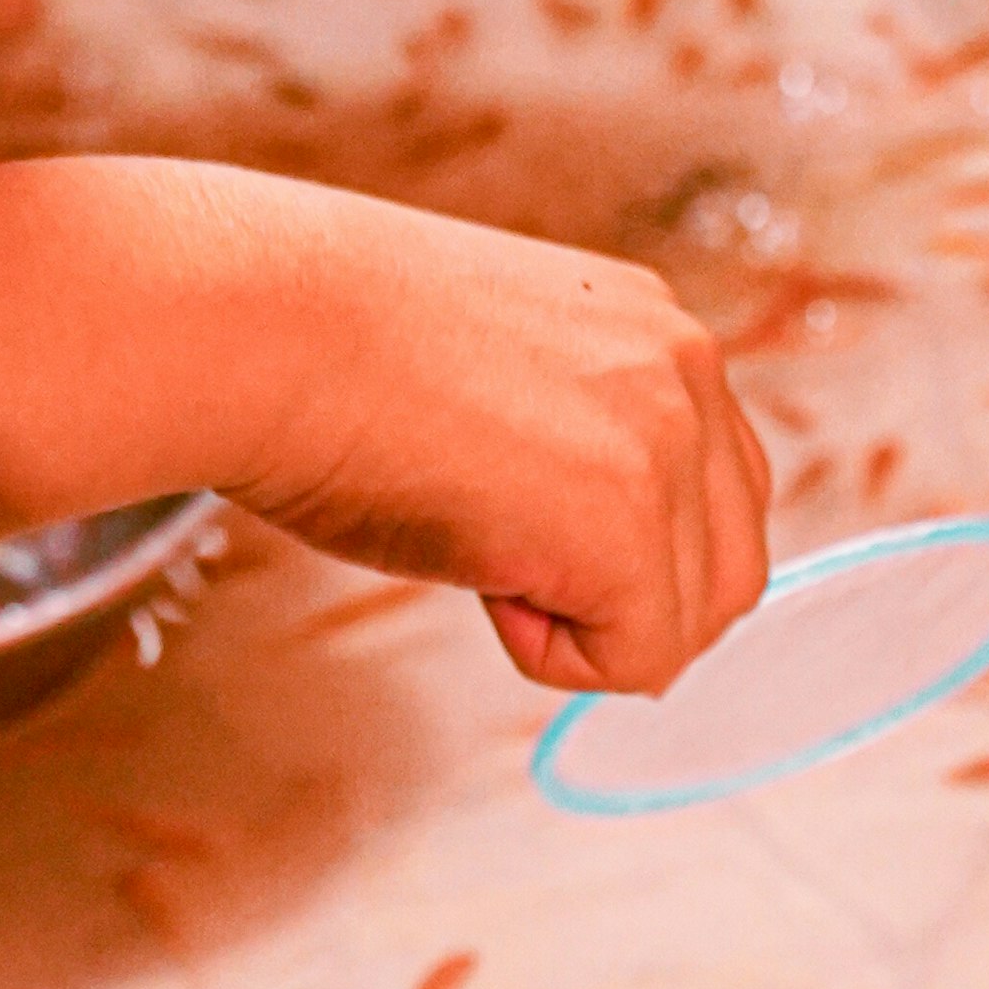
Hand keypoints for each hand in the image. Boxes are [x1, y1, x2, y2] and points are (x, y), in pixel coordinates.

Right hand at [213, 187, 772, 690]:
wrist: (255, 326)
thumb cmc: (328, 354)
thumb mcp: (498, 380)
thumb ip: (578, 443)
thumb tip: (593, 550)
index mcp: (652, 330)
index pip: (720, 494)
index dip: (626, 550)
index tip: (515, 512)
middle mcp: (684, 372)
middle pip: (732, 571)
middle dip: (632, 606)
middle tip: (508, 566)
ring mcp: (667, 446)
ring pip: (690, 625)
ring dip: (586, 625)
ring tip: (481, 548)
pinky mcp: (629, 527)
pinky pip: (639, 662)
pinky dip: (554, 656)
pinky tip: (479, 574)